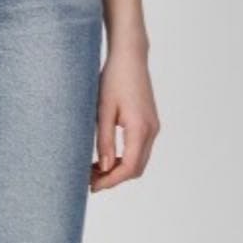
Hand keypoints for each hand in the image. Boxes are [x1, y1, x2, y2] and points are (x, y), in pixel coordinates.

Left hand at [90, 47, 159, 191]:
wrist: (130, 57)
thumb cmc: (113, 79)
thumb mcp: (102, 111)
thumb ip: (104, 141)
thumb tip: (104, 168)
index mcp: (140, 128)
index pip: (128, 167)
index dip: (110, 181)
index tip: (91, 186)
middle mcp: (151, 130)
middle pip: (136, 168)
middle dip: (113, 178)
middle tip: (89, 180)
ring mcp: (152, 127)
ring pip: (138, 161)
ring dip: (118, 170)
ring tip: (93, 169)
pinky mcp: (149, 123)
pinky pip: (139, 150)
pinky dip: (123, 159)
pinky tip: (105, 156)